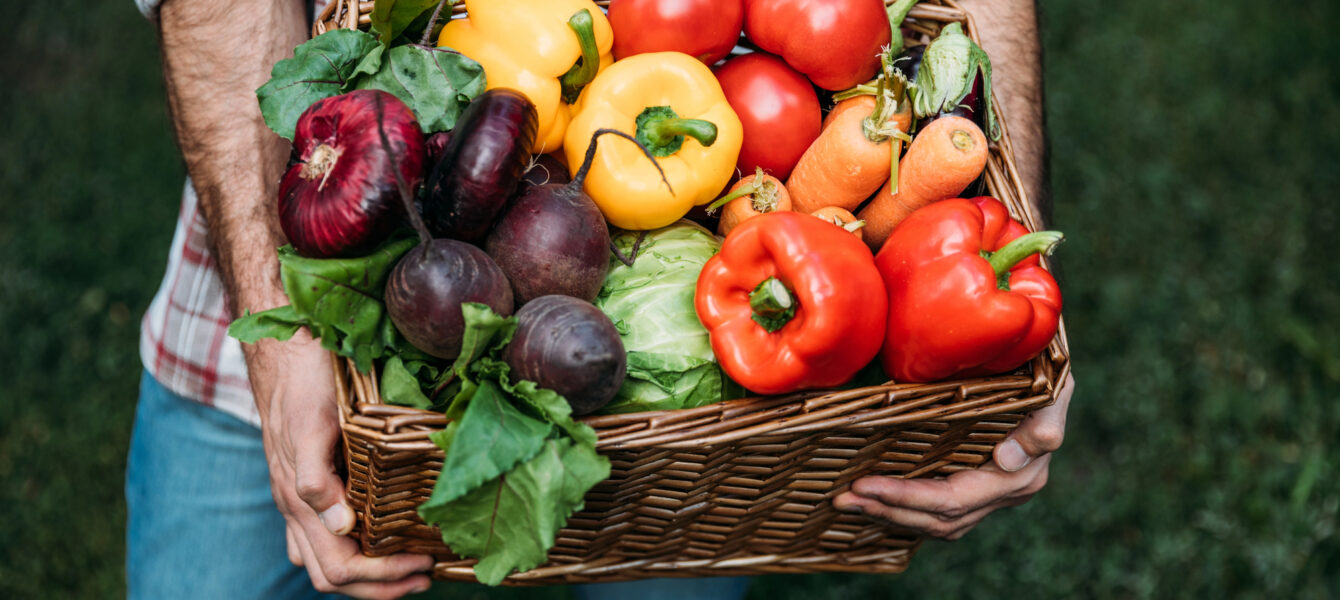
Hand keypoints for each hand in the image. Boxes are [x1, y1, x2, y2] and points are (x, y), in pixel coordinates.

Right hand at [247, 332, 434, 598]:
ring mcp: (298, 500)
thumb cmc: (303, 385)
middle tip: (426, 576)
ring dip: (370, 576)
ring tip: (412, 568)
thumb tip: (342, 528)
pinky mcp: (308, 484)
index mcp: (298, 503)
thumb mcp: (312, 427)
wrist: (285, 351)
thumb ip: (317, 480)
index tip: (423, 565)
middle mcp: (296, 509)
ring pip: (325, 562)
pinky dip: (357, 551)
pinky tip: (381, 540)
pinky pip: (323, 536)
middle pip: (332, 576)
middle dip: (381, 587)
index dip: (382, 577)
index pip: (339, 568)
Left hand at [833, 372, 1073, 539]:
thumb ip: (1043, 423)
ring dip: (889, 515)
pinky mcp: (976, 488)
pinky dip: (903, 511)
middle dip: (887, 509)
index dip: (907, 497)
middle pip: (939, 518)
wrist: (1046, 367)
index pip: (953, 500)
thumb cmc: (1045, 370)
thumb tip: (1007, 460)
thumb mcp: (1054, 388)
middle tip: (842, 497)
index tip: (865, 485)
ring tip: (847, 502)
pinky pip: (937, 514)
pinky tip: (872, 502)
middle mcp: (1005, 493)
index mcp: (1021, 476)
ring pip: (936, 523)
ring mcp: (991, 496)